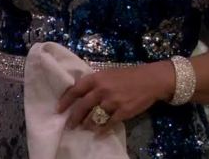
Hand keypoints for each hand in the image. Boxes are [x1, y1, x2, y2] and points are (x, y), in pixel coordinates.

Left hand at [56, 61, 173, 132]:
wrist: (150, 80)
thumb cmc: (128, 75)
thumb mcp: (108, 73)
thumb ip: (95, 83)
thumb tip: (81, 94)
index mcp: (97, 78)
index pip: (76, 90)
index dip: (65, 100)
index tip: (58, 109)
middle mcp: (102, 90)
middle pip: (82, 106)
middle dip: (74, 118)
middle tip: (69, 125)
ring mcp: (112, 102)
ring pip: (94, 117)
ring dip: (87, 124)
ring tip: (84, 128)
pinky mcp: (123, 112)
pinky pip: (108, 124)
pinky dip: (102, 130)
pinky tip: (98, 134)